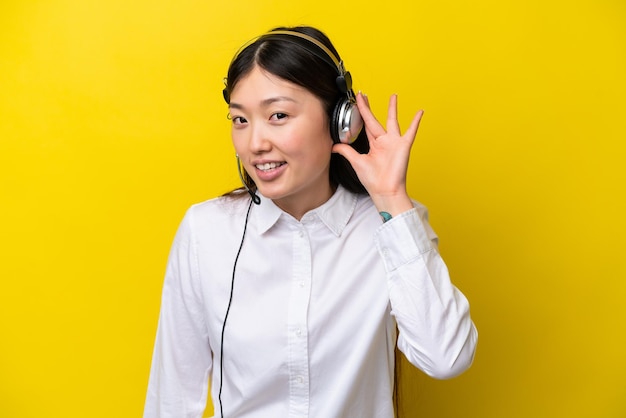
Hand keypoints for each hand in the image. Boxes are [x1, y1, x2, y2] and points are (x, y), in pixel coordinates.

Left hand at [332, 93, 423, 215]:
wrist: (384, 191)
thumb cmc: (373, 180)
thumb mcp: (356, 162)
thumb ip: (346, 151)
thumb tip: (334, 146)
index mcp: (374, 145)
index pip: (365, 125)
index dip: (360, 113)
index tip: (356, 101)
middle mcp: (384, 142)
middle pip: (374, 119)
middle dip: (368, 107)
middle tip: (363, 94)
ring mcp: (394, 142)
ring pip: (392, 121)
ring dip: (392, 108)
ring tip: (393, 96)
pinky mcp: (403, 146)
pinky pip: (411, 131)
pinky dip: (416, 122)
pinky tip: (420, 112)